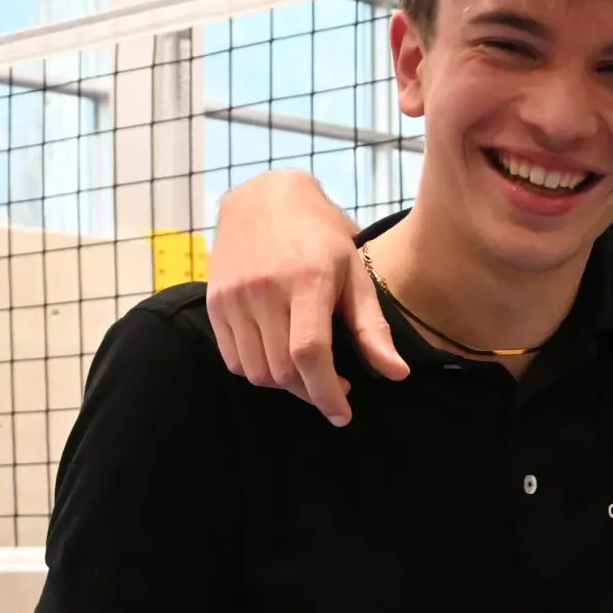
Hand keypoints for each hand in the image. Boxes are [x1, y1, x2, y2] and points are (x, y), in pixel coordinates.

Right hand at [204, 171, 407, 424]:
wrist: (264, 198)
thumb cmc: (320, 238)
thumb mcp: (355, 274)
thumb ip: (372, 328)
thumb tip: (397, 374)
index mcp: (307, 279)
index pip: (310, 353)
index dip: (326, 393)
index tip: (343, 414)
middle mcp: (264, 288)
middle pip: (282, 371)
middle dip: (311, 392)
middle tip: (333, 385)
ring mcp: (234, 296)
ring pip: (256, 372)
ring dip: (285, 385)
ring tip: (307, 371)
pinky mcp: (215, 302)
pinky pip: (234, 360)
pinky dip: (258, 371)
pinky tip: (279, 356)